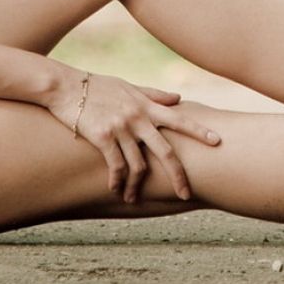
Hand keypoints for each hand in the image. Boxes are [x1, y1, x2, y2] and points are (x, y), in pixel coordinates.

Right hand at [54, 71, 222, 202]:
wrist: (65, 86)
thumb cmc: (98, 86)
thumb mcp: (129, 87)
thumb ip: (154, 95)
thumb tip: (179, 98)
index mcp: (147, 105)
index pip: (180, 119)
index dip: (199, 131)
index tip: (218, 142)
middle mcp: (138, 117)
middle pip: (165, 150)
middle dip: (178, 175)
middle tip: (185, 194)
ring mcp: (121, 127)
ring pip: (138, 164)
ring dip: (136, 186)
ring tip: (132, 198)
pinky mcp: (102, 137)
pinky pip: (116, 166)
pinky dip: (117, 181)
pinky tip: (116, 189)